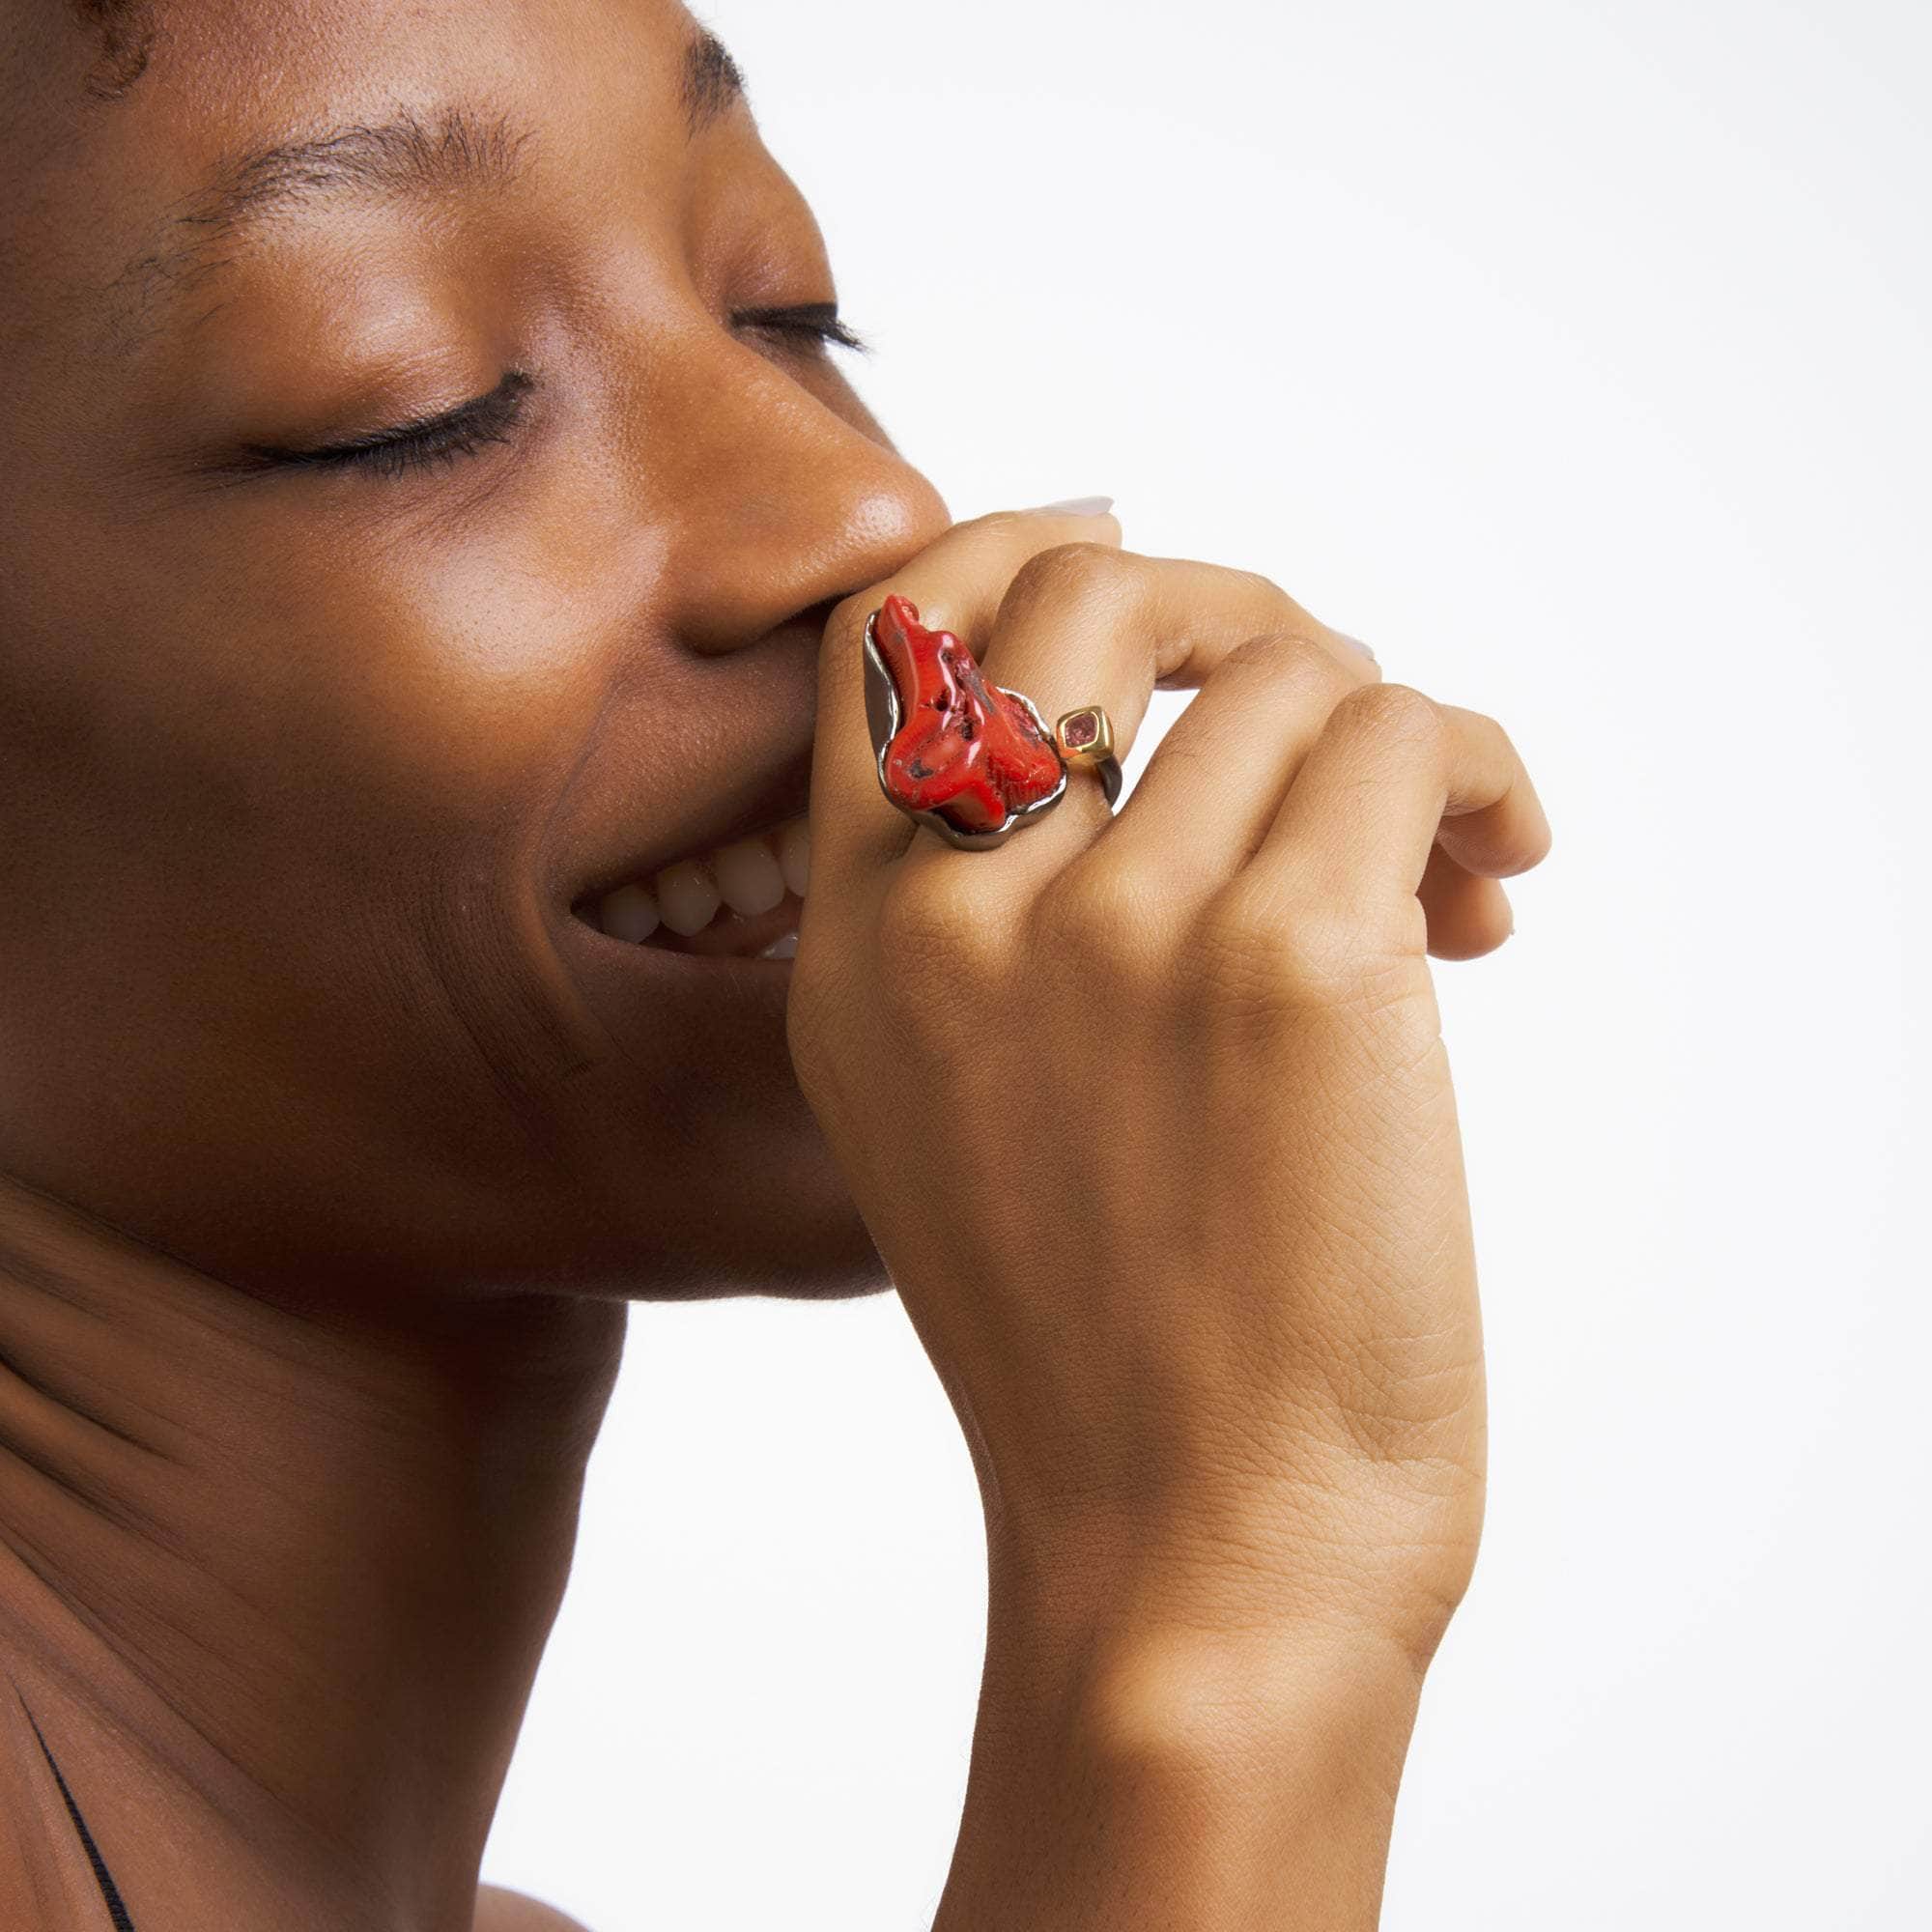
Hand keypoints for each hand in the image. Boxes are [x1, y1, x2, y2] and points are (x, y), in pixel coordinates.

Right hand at [786, 507, 1550, 1923]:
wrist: (1193, 1552)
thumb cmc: (1107, 1349)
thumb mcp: (952, 1118)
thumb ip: (990, 921)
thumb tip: (1157, 727)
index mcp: (861, 952)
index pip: (892, 633)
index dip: (1016, 548)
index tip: (1129, 554)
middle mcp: (960, 916)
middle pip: (1086, 587)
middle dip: (1229, 604)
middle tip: (1313, 694)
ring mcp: (1116, 932)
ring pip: (1288, 671)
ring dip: (1387, 731)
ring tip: (1434, 854)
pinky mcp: (1288, 967)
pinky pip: (1404, 739)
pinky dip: (1476, 774)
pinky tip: (1497, 876)